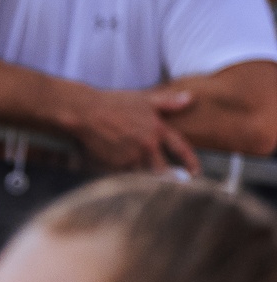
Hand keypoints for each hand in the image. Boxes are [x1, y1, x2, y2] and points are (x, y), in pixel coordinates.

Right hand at [67, 86, 196, 170]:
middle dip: (165, 177)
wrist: (86, 112)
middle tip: (169, 184)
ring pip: (143, 174)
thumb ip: (168, 101)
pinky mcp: (115, 163)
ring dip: (143, 175)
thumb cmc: (113, 103)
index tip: (195, 172)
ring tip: (142, 178)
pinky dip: (126, 173)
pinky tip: (122, 170)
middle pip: (162, 170)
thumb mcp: (143, 99)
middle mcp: (147, 145)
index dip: (190, 162)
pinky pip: (125, 174)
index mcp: (158, 129)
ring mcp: (131, 155)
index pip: (181, 149)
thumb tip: (191, 98)